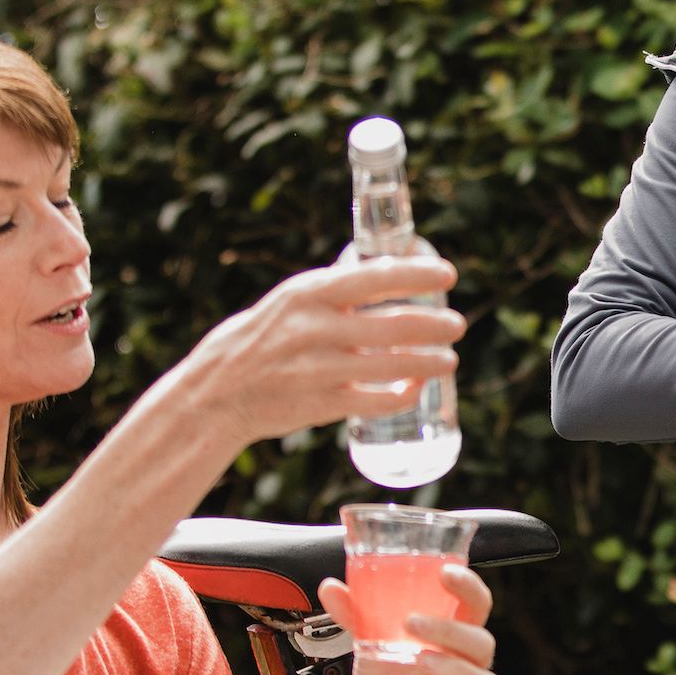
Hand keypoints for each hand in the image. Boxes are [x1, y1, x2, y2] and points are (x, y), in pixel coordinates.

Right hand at [164, 257, 461, 455]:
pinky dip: (402, 395)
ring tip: (450, 360)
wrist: (217, 390)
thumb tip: (393, 270)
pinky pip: (375, 400)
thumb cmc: (266, 337)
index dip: (418, 275)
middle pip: (393, 324)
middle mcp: (314, 328)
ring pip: (391, 364)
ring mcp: (317, 368)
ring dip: (429, 362)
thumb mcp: (293, 300)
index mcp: (309, 293)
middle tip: (458, 324)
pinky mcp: (320, 404)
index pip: (374, 277)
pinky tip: (417, 389)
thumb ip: (337, 290)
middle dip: (435, 325)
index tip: (449, 275)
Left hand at [324, 561, 499, 674]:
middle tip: (411, 621)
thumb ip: (356, 615)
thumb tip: (331, 588)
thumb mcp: (370, 642)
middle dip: (450, 629)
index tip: (445, 573)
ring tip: (420, 658)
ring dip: (456, 668)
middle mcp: (467, 664)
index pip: (476, 604)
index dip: (468, 587)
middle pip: (482, 642)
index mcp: (454, 635)